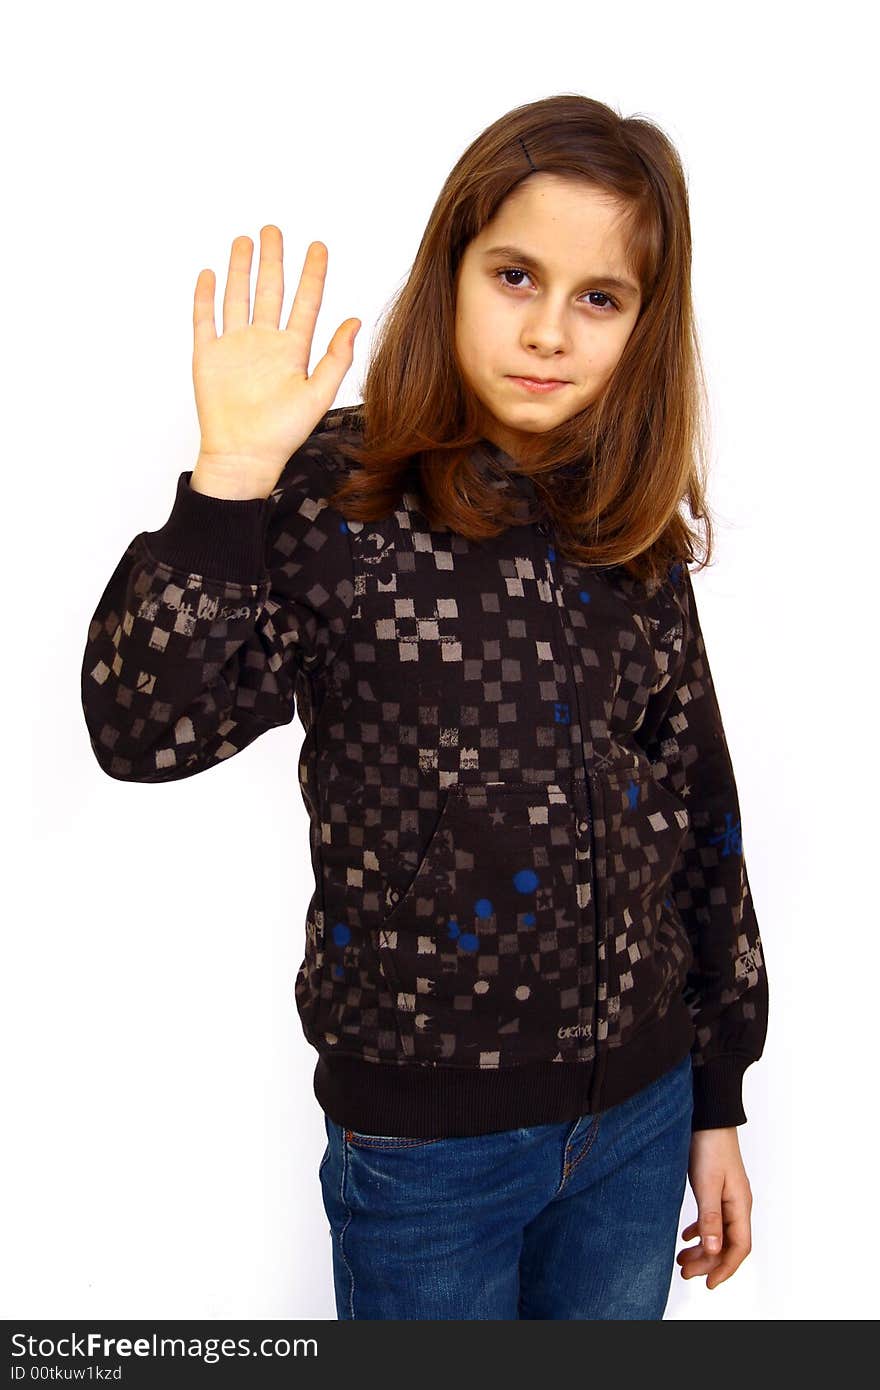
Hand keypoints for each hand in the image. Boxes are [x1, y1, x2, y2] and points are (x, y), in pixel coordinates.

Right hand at [191, 226, 360, 497]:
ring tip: (244, 241)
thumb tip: (355, 321)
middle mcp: (264, 343)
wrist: (243, 456)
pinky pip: (205, 319)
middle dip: (273, 260)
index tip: (318, 246)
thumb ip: (336, 358)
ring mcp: (235, 347)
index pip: (305, 302)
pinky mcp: (208, 356)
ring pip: (238, 297)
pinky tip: (208, 274)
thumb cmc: (282, 434)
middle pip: (270, 291)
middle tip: (274, 230)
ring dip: (240, 269)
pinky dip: (205, 296)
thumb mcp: (318, 395)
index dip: (313, 274)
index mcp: (292, 350)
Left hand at [677, 1127, 752, 1288]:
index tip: (708, 1283)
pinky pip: (712, 1218)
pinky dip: (699, 1230)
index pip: (739, 1247)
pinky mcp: (716, 1187)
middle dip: (708, 1261)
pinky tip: (686, 1236)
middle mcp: (737, 1204)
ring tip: (682, 1259)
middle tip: (685, 1272)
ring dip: (702, 1248)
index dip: (725, 1268)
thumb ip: (710, 1218)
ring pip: (718, 1232)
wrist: (708, 1116)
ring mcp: (727, 1196)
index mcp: (740, 1205)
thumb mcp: (707, 1184)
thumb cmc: (710, 1146)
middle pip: (727, 1243)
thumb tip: (714, 1249)